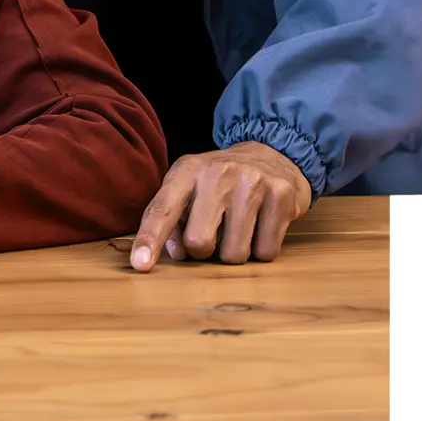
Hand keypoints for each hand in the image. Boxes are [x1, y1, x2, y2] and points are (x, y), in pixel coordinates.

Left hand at [128, 142, 309, 271]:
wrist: (272, 154)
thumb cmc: (222, 181)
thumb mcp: (190, 189)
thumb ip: (174, 220)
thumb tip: (176, 253)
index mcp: (187, 170)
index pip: (162, 209)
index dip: (150, 239)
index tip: (140, 265)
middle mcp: (217, 173)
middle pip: (199, 242)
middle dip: (204, 252)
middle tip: (214, 235)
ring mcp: (251, 183)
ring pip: (234, 254)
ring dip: (234, 253)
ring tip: (239, 229)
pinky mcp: (281, 196)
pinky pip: (266, 252)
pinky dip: (261, 250)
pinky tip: (261, 226)